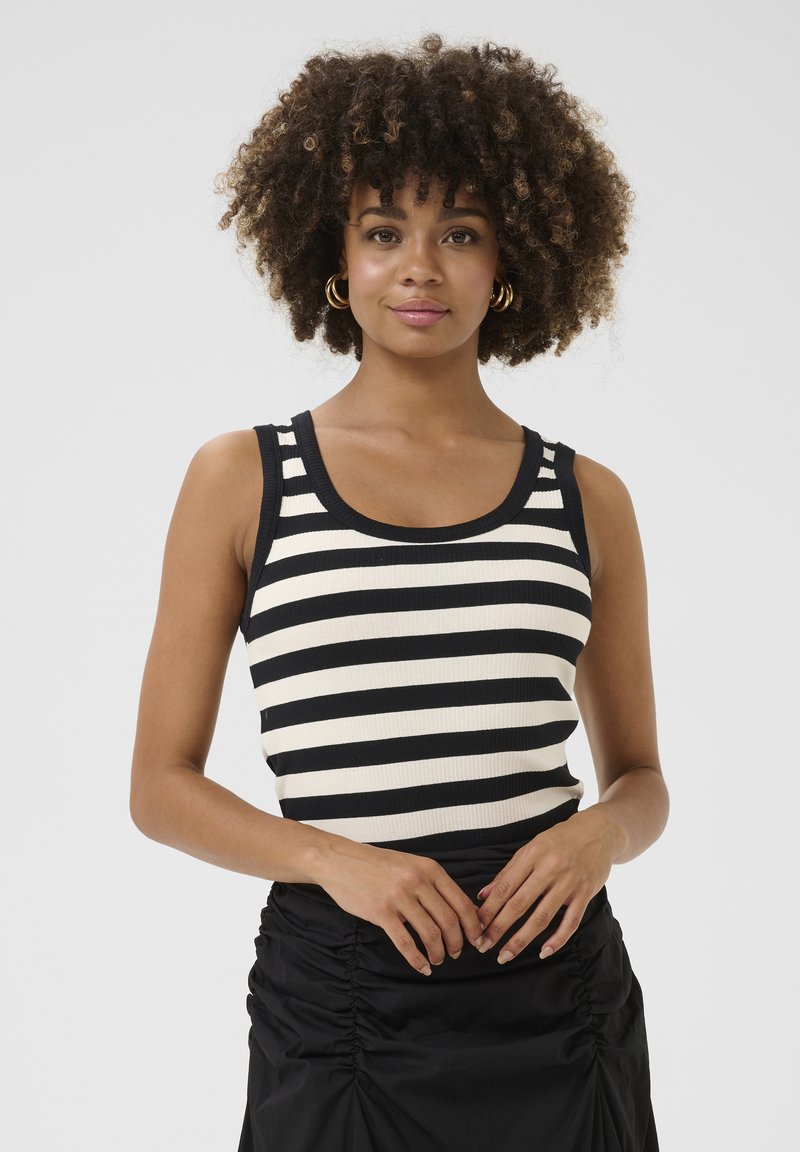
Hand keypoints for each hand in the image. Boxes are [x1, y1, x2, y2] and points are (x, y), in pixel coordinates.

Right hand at [315, 838, 484, 975]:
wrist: (340, 860)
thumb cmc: (377, 865)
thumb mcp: (411, 865)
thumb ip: (433, 884)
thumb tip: (458, 911)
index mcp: (430, 869)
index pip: (462, 902)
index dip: (473, 926)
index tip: (476, 940)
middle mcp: (417, 881)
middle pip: (450, 921)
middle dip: (457, 943)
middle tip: (455, 954)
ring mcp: (399, 897)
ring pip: (430, 933)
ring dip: (438, 953)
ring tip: (438, 959)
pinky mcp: (381, 912)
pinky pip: (405, 943)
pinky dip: (417, 960)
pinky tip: (422, 967)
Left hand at [473, 807, 627, 963]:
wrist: (599, 831)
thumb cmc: (560, 840)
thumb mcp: (532, 848)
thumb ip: (508, 872)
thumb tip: (484, 895)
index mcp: (532, 855)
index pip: (505, 887)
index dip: (488, 909)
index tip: (476, 926)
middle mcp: (550, 868)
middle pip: (520, 904)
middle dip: (498, 928)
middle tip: (483, 946)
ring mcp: (569, 882)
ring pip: (542, 917)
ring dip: (521, 940)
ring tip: (505, 955)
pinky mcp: (585, 893)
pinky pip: (571, 922)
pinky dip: (557, 940)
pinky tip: (543, 952)